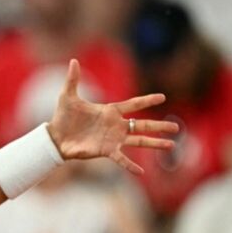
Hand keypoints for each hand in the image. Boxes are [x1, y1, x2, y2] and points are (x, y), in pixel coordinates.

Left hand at [48, 59, 178, 173]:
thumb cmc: (63, 116)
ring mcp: (112, 139)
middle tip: (176, 127)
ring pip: (138, 141)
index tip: (162, 97)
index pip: (133, 104)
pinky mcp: (106, 151)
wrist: (55, 138)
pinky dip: (130, 165)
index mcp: (109, 111)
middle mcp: (115, 125)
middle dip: (159, 126)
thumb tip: (73, 60)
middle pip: (142, 125)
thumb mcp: (68, 96)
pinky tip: (141, 172)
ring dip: (154, 143)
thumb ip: (73, 79)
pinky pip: (121, 159)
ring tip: (170, 145)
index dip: (147, 100)